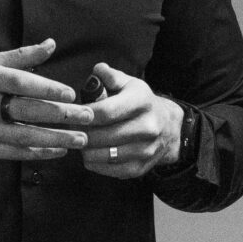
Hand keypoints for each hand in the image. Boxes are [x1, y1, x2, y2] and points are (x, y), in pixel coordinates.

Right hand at [0, 38, 91, 165]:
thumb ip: (20, 56)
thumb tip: (51, 44)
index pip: (20, 82)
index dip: (47, 88)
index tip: (71, 94)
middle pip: (25, 110)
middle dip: (60, 115)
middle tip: (88, 117)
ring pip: (23, 136)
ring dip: (55, 139)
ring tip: (80, 139)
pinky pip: (12, 153)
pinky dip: (37, 153)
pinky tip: (57, 151)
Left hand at [80, 62, 183, 179]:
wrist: (168, 127)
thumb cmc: (141, 103)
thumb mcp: (130, 84)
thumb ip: (111, 76)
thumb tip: (97, 71)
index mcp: (142, 102)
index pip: (106, 112)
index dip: (85, 115)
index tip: (74, 114)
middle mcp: (148, 127)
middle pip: (103, 136)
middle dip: (83, 133)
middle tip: (73, 129)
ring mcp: (146, 150)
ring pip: (104, 155)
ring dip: (87, 150)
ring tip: (82, 141)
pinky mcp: (141, 168)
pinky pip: (110, 170)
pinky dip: (96, 163)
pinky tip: (92, 153)